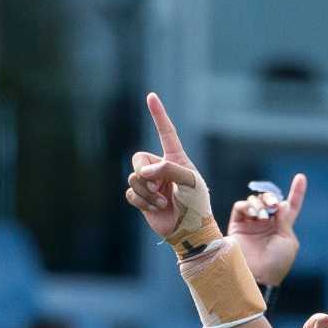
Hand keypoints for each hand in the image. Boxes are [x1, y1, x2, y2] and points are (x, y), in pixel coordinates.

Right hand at [125, 92, 220, 251]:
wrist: (192, 231)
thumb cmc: (197, 205)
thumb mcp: (190, 182)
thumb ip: (169, 169)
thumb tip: (144, 172)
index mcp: (176, 159)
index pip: (166, 132)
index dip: (159, 114)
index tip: (151, 96)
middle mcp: (161, 168)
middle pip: (138, 158)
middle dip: (145, 173)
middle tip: (157, 184)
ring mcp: (151, 184)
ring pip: (133, 177)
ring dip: (147, 191)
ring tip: (162, 201)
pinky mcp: (142, 199)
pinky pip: (131, 193)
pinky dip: (143, 202)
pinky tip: (156, 208)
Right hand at [227, 171, 306, 287]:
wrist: (256, 275)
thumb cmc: (276, 263)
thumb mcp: (287, 241)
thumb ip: (285, 221)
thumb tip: (282, 204)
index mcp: (283, 228)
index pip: (291, 206)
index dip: (296, 192)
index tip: (301, 177)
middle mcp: (267, 224)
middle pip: (270, 200)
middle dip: (272, 197)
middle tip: (273, 204)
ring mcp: (252, 224)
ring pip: (255, 201)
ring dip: (260, 203)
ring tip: (262, 216)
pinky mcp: (237, 225)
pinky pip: (241, 207)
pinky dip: (247, 206)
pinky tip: (253, 215)